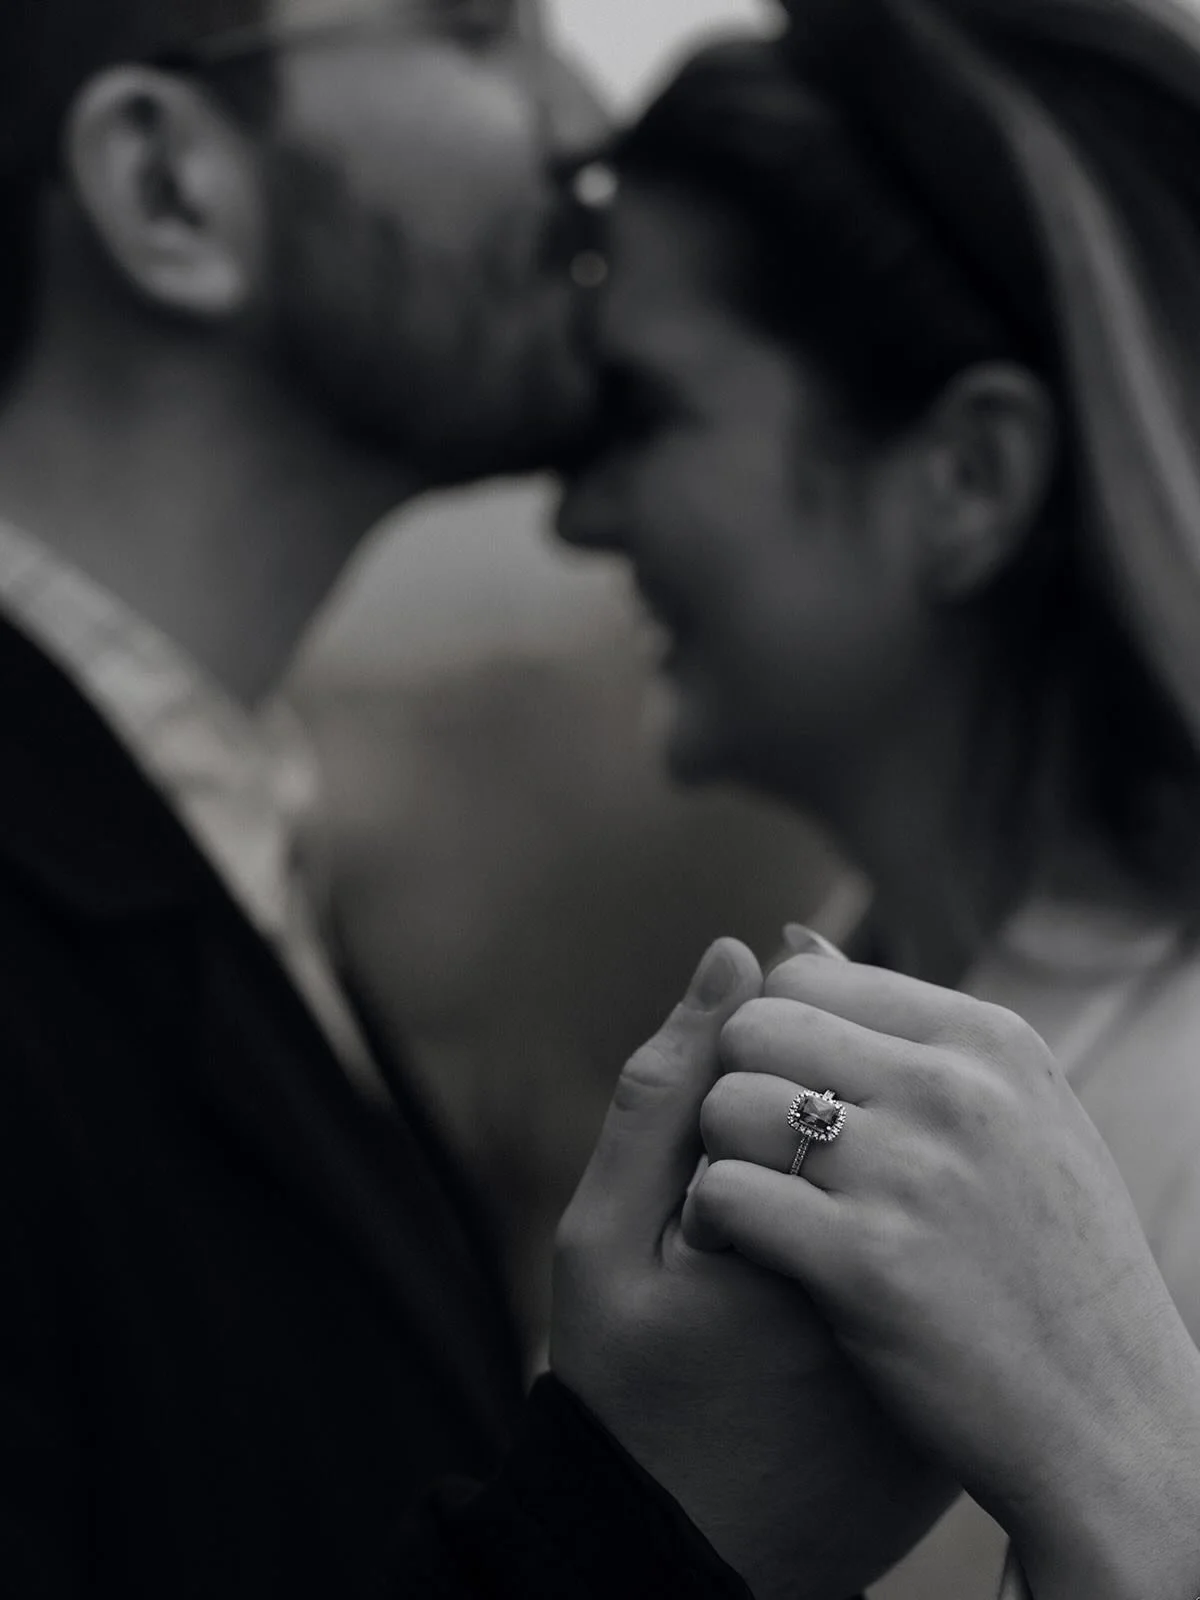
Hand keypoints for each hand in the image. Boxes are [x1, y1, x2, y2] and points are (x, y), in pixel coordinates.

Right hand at [550, 940, 952, 1599]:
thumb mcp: (603, 1237)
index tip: (700, 1184)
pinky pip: (920, 1251)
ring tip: (762, 1274)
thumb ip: (661, 1091)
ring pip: (903, 1181)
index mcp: (804, 1233)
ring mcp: (932, 1336)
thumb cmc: (627, 1383)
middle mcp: (894, 1279)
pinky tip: (801, 1303)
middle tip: (729, 1236)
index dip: (742, 1097)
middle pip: (875, 1121)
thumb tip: (736, 952)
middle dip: (801, 1130)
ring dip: (839, 1178)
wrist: (682, 1547)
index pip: (818, 1072)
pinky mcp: (948, 1369)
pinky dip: (869, 1240)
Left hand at [686, 956, 1199, 1599]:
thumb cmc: (1051, 1265)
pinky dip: (714, 1222)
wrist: (1112, 1422)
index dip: (775, 1039)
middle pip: (754, 1027)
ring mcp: (912, 1172)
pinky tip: (741, 1250)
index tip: (788, 1098)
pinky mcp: (867, 1263)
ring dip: (718, 1155)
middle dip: (737, 1085)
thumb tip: (787, 941)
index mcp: (987, 1039)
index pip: (807, 977)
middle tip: (758, 1152)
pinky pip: (725, 1194)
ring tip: (752, 1202)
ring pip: (726, 1104)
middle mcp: (953, 1088)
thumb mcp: (1015, 1116)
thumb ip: (903, 1030)